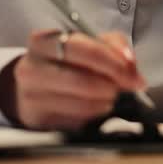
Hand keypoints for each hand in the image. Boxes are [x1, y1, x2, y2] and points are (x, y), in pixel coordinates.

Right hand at [0, 28, 145, 130]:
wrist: (31, 85)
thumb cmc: (64, 62)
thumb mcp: (87, 43)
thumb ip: (113, 46)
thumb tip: (130, 65)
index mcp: (43, 41)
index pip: (82, 49)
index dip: (112, 62)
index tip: (131, 74)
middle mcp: (31, 67)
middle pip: (82, 81)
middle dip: (111, 86)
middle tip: (124, 88)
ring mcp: (31, 96)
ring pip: (82, 104)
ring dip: (104, 103)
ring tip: (107, 97)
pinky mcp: (37, 119)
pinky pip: (76, 122)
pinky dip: (92, 116)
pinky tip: (93, 108)